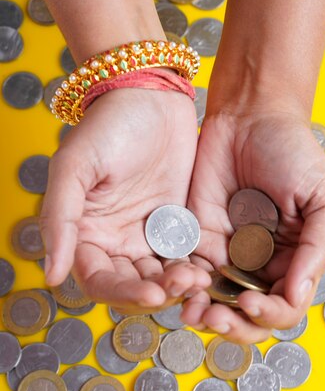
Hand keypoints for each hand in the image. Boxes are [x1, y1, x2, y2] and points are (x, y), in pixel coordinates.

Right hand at [40, 87, 210, 310]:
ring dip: (179, 284)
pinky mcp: (177, 224)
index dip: (123, 293)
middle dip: (158, 292)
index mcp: (86, 233)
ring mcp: (148, 234)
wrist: (152, 97)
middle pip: (134, 286)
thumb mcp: (74, 167)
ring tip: (199, 278)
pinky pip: (186, 257)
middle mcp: (116, 240)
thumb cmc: (107, 125)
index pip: (100, 281)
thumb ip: (59, 220)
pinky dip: (196, 268)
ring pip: (162, 277)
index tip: (152, 293)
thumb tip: (51, 274)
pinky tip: (208, 269)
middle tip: (184, 283)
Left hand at [183, 108, 324, 342]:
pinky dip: (184, 287)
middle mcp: (262, 263)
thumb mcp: (323, 199)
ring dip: (206, 314)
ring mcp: (228, 252)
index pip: (285, 306)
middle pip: (249, 314)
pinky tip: (178, 288)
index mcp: (296, 259)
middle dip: (234, 325)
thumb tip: (298, 295)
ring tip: (194, 312)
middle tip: (217, 319)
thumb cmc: (294, 153)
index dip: (270, 314)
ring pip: (217, 301)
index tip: (251, 304)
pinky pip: (190, 272)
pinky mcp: (198, 237)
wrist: (251, 116)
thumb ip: (317, 248)